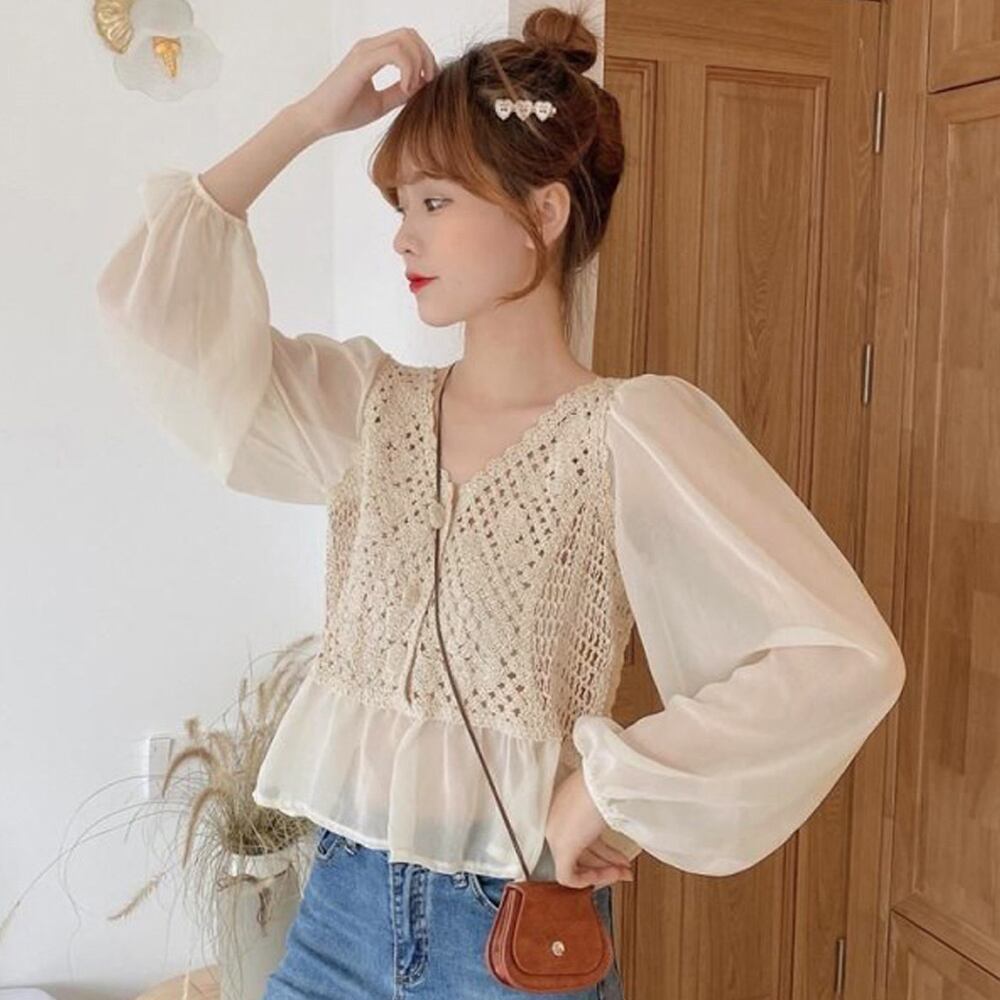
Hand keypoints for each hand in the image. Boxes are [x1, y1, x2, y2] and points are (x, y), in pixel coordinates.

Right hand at [296, 27, 438, 138]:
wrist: (319, 120)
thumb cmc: (345, 112)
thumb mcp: (382, 102)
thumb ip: (401, 92)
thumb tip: (422, 85)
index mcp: (373, 53)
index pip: (407, 39)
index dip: (424, 56)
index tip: (426, 82)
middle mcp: (369, 46)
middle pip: (409, 34)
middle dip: (426, 56)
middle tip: (427, 82)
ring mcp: (365, 51)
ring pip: (405, 39)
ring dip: (418, 62)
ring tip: (413, 87)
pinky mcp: (362, 61)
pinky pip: (395, 53)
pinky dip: (408, 70)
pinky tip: (405, 88)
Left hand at [545, 768, 634, 889]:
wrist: (608, 778)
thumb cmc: (611, 782)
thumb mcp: (608, 798)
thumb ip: (607, 813)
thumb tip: (623, 822)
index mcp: (564, 802)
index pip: (579, 834)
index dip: (602, 849)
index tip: (619, 855)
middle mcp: (555, 818)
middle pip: (579, 850)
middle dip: (607, 862)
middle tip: (626, 868)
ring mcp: (555, 833)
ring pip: (574, 863)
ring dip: (604, 870)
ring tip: (625, 872)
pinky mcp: (561, 847)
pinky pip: (569, 876)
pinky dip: (592, 879)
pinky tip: (611, 875)